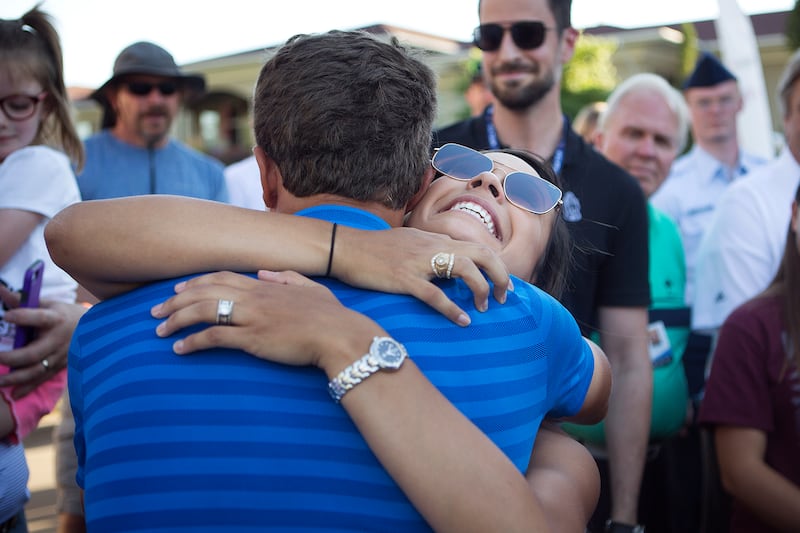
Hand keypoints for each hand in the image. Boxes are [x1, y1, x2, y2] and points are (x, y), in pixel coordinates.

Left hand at [0, 286, 85, 397]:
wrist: (94, 329)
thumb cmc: (64, 314)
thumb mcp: (48, 304)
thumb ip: (23, 301)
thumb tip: (0, 290)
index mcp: (56, 318)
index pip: (39, 317)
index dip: (23, 317)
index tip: (6, 316)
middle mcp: (59, 339)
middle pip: (35, 352)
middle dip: (12, 357)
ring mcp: (60, 356)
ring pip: (37, 370)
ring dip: (16, 377)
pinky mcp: (60, 366)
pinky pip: (43, 379)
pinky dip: (28, 388)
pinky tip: (14, 394)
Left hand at [152, 271, 385, 373]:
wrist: (339, 335)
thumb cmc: (331, 316)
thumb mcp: (311, 289)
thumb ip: (287, 277)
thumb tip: (264, 272)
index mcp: (265, 284)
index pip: (221, 277)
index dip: (195, 282)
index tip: (177, 290)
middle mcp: (254, 296)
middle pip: (204, 291)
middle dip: (174, 301)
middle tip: (154, 312)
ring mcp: (251, 316)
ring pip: (203, 311)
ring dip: (176, 320)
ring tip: (159, 332)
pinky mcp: (252, 338)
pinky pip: (214, 337)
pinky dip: (192, 342)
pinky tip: (179, 349)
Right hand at [334, 226, 511, 325]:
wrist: (345, 247)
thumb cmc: (374, 248)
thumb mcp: (409, 241)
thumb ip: (430, 249)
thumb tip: (448, 261)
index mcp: (434, 239)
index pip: (476, 247)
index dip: (495, 265)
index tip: (502, 283)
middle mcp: (432, 246)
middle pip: (480, 253)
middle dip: (499, 274)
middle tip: (504, 296)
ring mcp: (419, 262)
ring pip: (464, 269)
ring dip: (481, 289)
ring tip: (485, 307)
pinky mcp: (404, 278)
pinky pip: (435, 295)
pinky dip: (452, 309)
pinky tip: (462, 321)